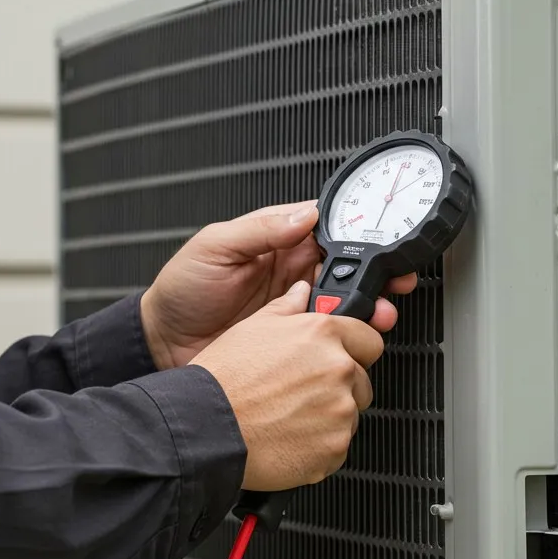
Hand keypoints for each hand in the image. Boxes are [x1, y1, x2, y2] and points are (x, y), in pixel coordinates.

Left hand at [140, 200, 416, 369]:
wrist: (163, 344)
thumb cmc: (182, 291)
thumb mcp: (214, 247)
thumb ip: (258, 229)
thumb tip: (301, 214)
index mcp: (275, 240)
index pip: (325, 228)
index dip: (356, 232)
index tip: (378, 238)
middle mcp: (291, 272)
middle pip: (346, 266)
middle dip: (375, 271)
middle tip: (394, 278)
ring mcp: (294, 307)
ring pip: (343, 301)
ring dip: (367, 304)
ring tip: (381, 310)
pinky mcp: (292, 340)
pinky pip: (327, 335)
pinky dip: (346, 335)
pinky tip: (356, 334)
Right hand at [190, 281, 383, 491]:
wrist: (206, 428)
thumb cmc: (223, 380)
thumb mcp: (251, 328)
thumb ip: (287, 307)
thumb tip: (302, 293)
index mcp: (322, 334)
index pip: (369, 338)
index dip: (353, 349)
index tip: (339, 357)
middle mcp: (337, 369)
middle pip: (361, 379)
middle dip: (339, 386)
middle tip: (303, 393)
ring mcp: (340, 410)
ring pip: (350, 413)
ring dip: (329, 416)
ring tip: (290, 416)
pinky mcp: (335, 446)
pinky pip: (338, 445)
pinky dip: (320, 445)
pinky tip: (289, 437)